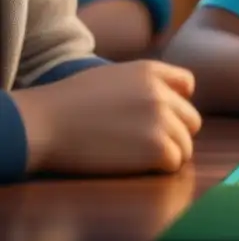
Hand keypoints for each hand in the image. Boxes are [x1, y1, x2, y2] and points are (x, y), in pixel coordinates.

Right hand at [12, 60, 201, 175]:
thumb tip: (169, 99)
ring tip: (140, 159)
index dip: (177, 102)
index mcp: (151, 71)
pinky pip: (174, 162)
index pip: (187, 84)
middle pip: (191, 120)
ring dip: (168, 154)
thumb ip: (144, 84)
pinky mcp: (156, 148)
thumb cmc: (69, 103)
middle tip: (148, 145)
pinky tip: (139, 167)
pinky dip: (161, 168)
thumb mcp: (113, 77)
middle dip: (175, 133)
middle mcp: (162, 93)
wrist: (45, 124)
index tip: (162, 116)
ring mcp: (162, 120)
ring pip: (186, 144)